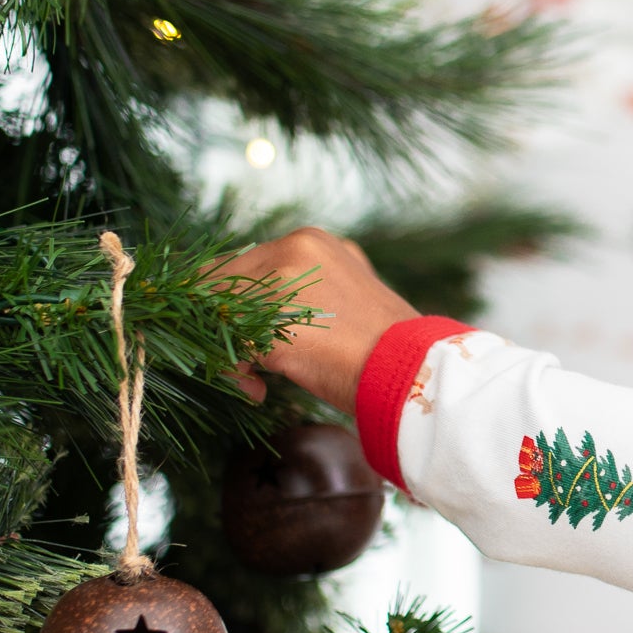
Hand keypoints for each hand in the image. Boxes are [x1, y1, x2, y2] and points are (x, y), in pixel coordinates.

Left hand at [210, 228, 418, 411]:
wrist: (413, 376)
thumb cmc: (388, 356)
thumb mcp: (347, 306)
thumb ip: (308, 295)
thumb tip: (271, 315)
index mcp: (313, 243)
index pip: (246, 267)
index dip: (238, 308)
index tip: (250, 346)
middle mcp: (293, 248)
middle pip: (224, 283)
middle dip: (227, 329)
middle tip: (249, 372)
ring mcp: (280, 276)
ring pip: (218, 309)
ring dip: (229, 351)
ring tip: (254, 382)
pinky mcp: (269, 314)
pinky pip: (222, 337)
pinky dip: (230, 368)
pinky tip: (257, 389)